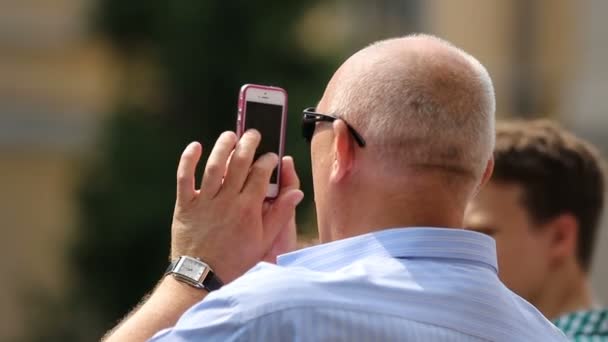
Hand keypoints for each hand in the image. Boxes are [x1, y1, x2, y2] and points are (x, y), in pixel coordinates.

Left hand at [170, 130, 303, 282]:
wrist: (202, 276)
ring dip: (223, 145)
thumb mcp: (264, 240)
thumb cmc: (235, 259)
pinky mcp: (186, 205)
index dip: (268, 160)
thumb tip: (296, 193)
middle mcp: (227, 200)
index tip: (271, 156)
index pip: (262, 173)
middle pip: (240, 161)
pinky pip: (185, 177)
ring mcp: (205, 201)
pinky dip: (188, 159)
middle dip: (249, 143)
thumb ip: (280, 214)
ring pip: (214, 165)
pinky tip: (196, 146)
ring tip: (231, 135)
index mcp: (248, 208)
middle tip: (253, 134)